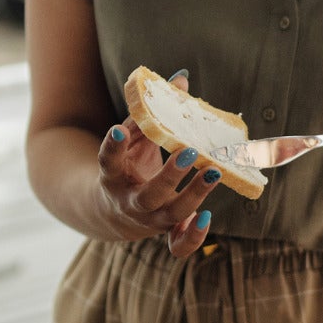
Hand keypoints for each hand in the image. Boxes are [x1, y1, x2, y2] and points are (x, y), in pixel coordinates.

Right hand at [96, 71, 221, 257]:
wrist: (112, 211)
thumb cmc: (128, 165)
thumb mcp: (133, 139)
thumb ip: (152, 113)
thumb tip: (181, 77)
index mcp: (113, 176)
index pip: (108, 161)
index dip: (113, 148)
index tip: (118, 130)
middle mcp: (129, 201)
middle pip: (149, 195)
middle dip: (170, 175)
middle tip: (190, 151)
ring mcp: (148, 221)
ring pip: (170, 216)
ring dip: (193, 195)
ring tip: (214, 172)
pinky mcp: (164, 233)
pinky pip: (178, 245)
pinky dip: (193, 236)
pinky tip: (207, 217)